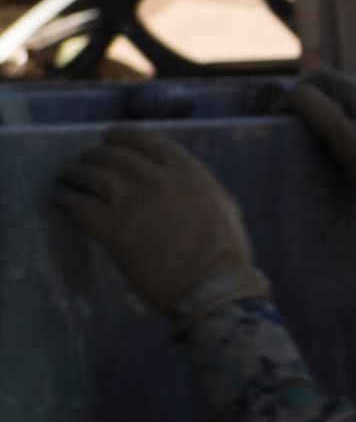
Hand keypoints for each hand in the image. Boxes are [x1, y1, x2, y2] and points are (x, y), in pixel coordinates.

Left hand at [56, 127, 270, 333]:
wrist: (210, 286)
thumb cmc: (225, 252)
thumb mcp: (224, 205)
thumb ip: (201, 185)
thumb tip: (181, 178)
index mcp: (188, 170)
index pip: (146, 140)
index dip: (122, 135)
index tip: (108, 136)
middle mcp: (157, 178)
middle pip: (113, 154)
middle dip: (95, 153)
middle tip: (86, 159)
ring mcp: (131, 201)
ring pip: (90, 174)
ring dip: (76, 171)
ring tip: (68, 175)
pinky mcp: (110, 227)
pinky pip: (77, 203)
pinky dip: (67, 196)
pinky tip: (64, 197)